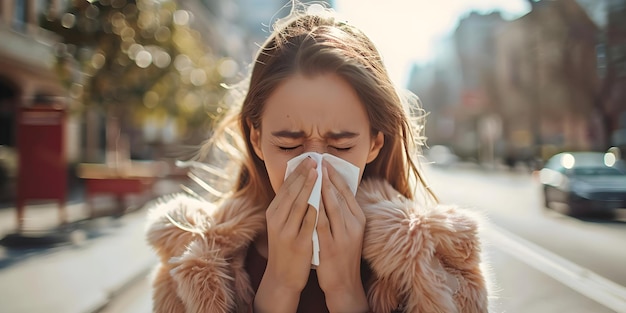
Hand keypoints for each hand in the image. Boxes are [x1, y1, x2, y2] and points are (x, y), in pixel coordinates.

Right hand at [254, 157, 317, 312]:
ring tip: (318, 172)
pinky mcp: (298, 243)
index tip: (308, 160)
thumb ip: (289, 207)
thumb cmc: (286, 248)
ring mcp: (286, 232)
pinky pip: (308, 222)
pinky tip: (323, 198)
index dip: (297, 172)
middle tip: (314, 160)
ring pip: (298, 204)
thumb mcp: (282, 225)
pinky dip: (315, 208)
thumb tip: (300, 184)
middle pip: (291, 192)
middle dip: (303, 174)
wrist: (281, 277)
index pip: (285, 188)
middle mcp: (277, 220)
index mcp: (273, 213)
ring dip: (309, 186)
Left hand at [316, 160, 368, 311]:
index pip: (347, 192)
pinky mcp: (331, 246)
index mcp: (358, 219)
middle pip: (340, 196)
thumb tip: (332, 188)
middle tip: (317, 161)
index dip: (335, 176)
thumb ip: (342, 211)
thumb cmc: (343, 252)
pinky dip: (315, 210)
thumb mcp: (348, 230)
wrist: (344, 282)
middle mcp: (354, 225)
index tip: (325, 162)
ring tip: (312, 174)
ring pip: (332, 207)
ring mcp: (343, 236)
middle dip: (327, 177)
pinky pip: (321, 224)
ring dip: (321, 189)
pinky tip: (307, 199)